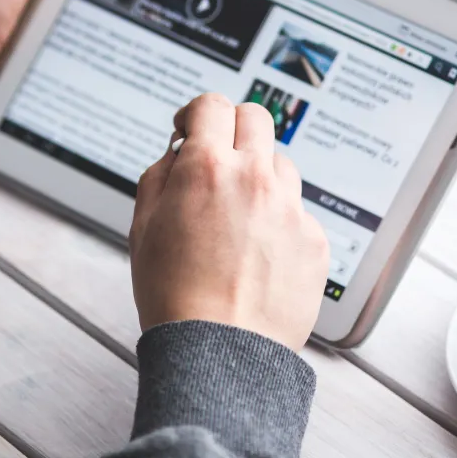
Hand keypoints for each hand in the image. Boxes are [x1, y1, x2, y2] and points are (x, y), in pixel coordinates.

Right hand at [129, 94, 329, 351]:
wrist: (220, 352)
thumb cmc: (175, 296)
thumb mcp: (142, 226)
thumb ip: (160, 175)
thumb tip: (179, 151)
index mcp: (207, 168)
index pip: (211, 105)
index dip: (196, 113)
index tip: (191, 129)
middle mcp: (255, 178)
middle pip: (256, 117)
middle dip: (233, 129)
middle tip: (219, 156)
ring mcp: (290, 207)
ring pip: (280, 165)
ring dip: (259, 177)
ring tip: (237, 219)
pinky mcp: (314, 239)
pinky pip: (297, 213)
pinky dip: (278, 223)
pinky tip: (258, 255)